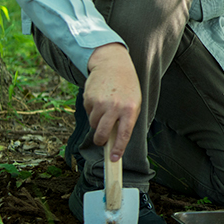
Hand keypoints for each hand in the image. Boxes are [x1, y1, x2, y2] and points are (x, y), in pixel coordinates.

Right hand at [84, 44, 140, 161]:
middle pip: (103, 134)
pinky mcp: (89, 98)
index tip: (113, 158)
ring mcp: (101, 103)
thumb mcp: (135, 102)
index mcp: (130, 109)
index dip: (118, 149)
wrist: (113, 64)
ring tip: (105, 109)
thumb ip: (127, 120)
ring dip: (98, 122)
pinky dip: (92, 111)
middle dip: (100, 141)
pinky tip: (99, 100)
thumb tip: (116, 140)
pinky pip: (88, 113)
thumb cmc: (127, 86)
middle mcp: (115, 107)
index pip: (124, 135)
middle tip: (101, 140)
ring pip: (94, 124)